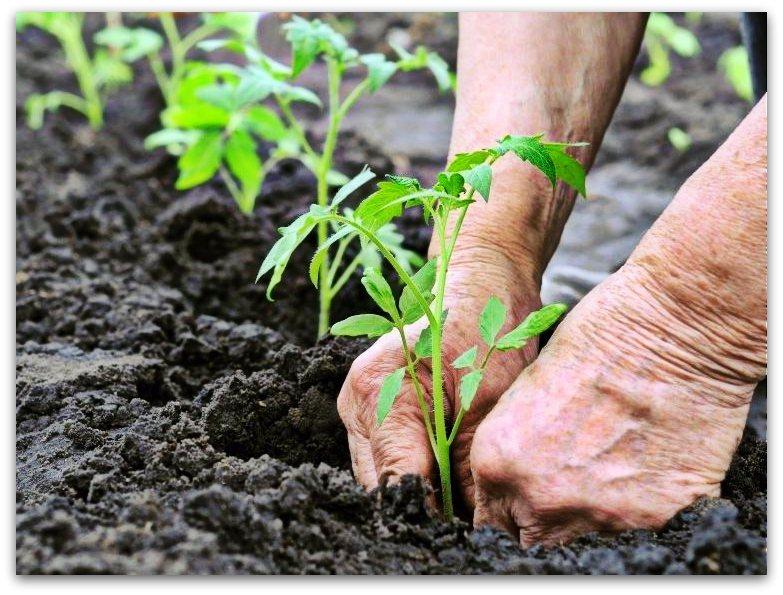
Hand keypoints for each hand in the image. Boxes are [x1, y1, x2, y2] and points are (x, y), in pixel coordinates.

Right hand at [337, 250, 540, 509]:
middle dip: (425, 504)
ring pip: (382, 473)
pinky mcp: (370, 406)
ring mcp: (358, 404)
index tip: (465, 529)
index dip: (432, 514)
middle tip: (468, 514)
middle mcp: (356, 400)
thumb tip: (470, 521)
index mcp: (378, 392)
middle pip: (382, 483)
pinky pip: (387, 454)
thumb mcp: (487, 400)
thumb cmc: (487, 327)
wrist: (480, 280)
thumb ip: (468, 465)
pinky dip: (416, 467)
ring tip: (460, 489)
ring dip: (419, 486)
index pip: (397, 482)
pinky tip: (447, 465)